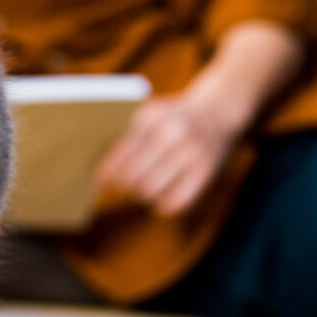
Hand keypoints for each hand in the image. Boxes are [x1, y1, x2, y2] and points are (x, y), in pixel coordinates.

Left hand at [95, 93, 244, 216]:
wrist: (219, 111)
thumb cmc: (173, 118)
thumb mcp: (152, 113)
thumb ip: (128, 133)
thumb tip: (97, 165)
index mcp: (154, 117)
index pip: (122, 151)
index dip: (107, 170)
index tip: (99, 179)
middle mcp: (174, 133)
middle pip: (134, 174)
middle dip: (122, 183)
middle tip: (120, 184)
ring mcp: (192, 154)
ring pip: (151, 190)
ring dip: (140, 194)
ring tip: (139, 188)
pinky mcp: (206, 173)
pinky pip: (175, 202)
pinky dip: (162, 205)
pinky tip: (160, 197)